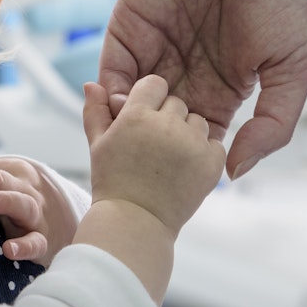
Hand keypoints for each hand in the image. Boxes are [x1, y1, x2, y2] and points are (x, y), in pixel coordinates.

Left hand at [0, 141, 75, 266]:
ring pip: (22, 205)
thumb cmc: (17, 195)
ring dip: (4, 201)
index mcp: (10, 174)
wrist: (65, 216)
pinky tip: (8, 250)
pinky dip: (24, 246)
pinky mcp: (43, 241)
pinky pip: (36, 242)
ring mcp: (35, 215)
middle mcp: (23, 190)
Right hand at [82, 76, 225, 233]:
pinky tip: (186, 168)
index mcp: (137, 116)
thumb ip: (96, 110)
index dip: (149, 99)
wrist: (136, 224)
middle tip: (154, 145)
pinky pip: (215, 143)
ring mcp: (192, 144)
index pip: (155, 84)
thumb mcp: (98, 144)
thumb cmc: (113, 183)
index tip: (144, 119)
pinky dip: (204, 153)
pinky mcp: (211, 163)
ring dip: (187, 133)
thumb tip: (91, 83)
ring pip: (197, 121)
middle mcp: (167, 125)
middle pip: (177, 103)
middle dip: (168, 118)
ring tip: (170, 158)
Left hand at [99, 0, 306, 178]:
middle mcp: (185, 75)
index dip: (190, 159)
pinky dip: (111, 94)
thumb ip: (273, 125)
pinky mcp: (128, 31)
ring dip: (129, 125)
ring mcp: (154, 53)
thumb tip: (236, 170)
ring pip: (130, 106)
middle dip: (152, 147)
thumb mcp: (295, 69)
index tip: (186, 175)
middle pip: (158, 128)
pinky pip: (112, 71)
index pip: (196, 139)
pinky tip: (123, 107)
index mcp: (222, 90)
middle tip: (150, 162)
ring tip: (136, 137)